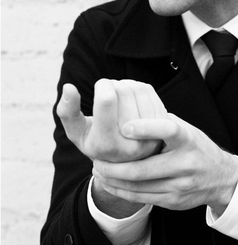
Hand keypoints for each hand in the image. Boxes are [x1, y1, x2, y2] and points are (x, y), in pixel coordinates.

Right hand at [57, 78, 167, 217]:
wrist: (127, 160)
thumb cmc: (97, 141)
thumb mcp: (77, 133)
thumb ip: (67, 112)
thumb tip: (68, 87)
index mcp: (106, 145)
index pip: (107, 100)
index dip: (102, 85)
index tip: (99, 87)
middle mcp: (131, 143)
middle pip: (123, 91)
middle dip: (113, 85)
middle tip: (108, 91)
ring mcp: (151, 135)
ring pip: (137, 88)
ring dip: (125, 84)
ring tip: (118, 95)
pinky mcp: (163, 126)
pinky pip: (149, 91)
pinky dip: (138, 87)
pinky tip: (131, 97)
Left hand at [92, 114, 237, 214]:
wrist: (220, 178)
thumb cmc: (195, 147)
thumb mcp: (185, 129)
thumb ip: (161, 124)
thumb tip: (128, 110)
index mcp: (188, 139)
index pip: (169, 130)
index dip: (147, 128)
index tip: (124, 126)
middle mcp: (186, 163)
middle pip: (144, 169)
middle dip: (115, 167)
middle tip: (96, 160)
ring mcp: (180, 185)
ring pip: (139, 187)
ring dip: (114, 181)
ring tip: (99, 172)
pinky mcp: (174, 201)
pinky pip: (143, 198)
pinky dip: (123, 192)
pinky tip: (111, 184)